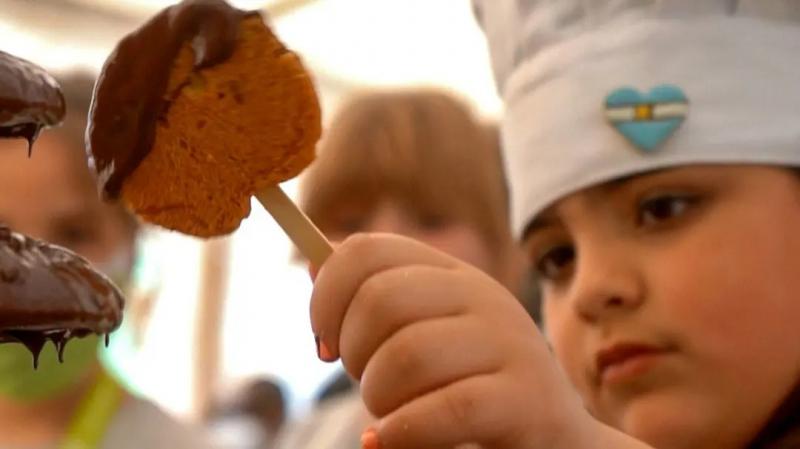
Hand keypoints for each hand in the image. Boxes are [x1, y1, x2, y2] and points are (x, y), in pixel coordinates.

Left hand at [309, 233, 607, 448]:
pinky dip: (400, 433)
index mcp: (453, 274)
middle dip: (353, 353)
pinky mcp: (524, 398)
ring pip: (405, 357)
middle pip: (379, 300)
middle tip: (365, 384)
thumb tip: (314, 262)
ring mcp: (509, 343)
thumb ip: (374, 300)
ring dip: (377, 398)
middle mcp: (483, 295)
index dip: (326, 296)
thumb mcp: (426, 334)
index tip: (324, 343)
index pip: (367, 250)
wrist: (553, 439)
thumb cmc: (471, 388)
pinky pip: (444, 409)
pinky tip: (388, 441)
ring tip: (387, 417)